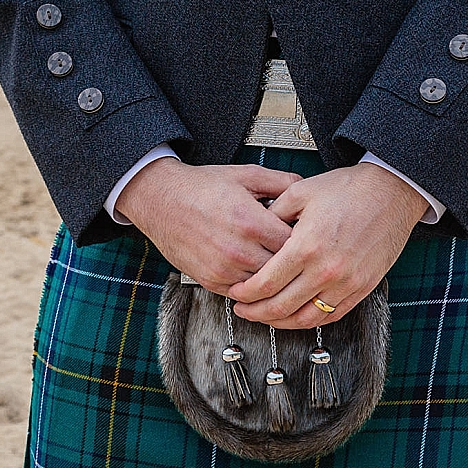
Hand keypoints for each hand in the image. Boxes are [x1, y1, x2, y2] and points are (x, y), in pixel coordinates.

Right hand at [114, 157, 301, 294]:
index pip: (296, 245)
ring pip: (265, 284)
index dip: (304, 240)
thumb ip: (281, 182)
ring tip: (273, 260)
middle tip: (294, 252)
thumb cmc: (199, 187)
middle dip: (291, 260)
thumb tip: (306, 189)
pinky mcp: (211, 281)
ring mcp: (224, 269)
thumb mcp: (245, 175)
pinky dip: (251, 284)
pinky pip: (243, 292)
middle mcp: (238, 249)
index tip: (305, 237)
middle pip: (283, 268)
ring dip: (271, 274)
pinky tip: (253, 269)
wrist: (161, 201)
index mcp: (251, 222)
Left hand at [227, 162, 427, 328]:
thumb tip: (254, 232)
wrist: (392, 191)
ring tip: (265, 316)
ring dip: (280, 322)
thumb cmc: (350, 189)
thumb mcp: (300, 192)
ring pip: (305, 318)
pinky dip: (309, 320)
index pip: (266, 284)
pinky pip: (331, 316)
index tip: (236, 293)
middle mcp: (326, 270)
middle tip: (243, 309)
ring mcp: (346, 283)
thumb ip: (272, 215)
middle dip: (255, 312)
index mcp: (306, 246)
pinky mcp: (362, 288)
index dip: (246, 293)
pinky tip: (296, 316)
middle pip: (281, 306)